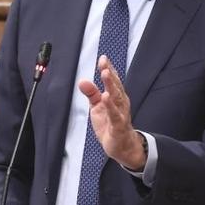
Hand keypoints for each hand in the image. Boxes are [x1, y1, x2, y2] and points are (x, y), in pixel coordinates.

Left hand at [78, 55, 145, 169]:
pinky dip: (110, 106)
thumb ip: (91, 93)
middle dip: (110, 73)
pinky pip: (115, 115)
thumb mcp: (97, 106)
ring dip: (111, 85)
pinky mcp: (118, 126)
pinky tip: (106, 98)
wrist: (122, 146)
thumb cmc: (110, 124)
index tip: (103, 58)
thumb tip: (82, 81)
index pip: (112, 80)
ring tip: (105, 74)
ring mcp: (121, 113)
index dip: (108, 68)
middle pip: (115, 86)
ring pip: (116, 97)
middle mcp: (120, 103)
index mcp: (116, 97)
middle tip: (104, 63)